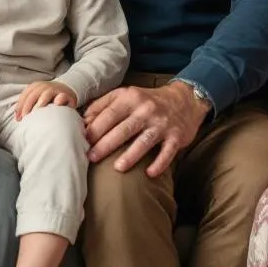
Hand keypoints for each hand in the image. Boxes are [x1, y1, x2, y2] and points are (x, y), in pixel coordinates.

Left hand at [14, 81, 76, 119]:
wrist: (68, 91)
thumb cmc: (49, 99)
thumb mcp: (38, 99)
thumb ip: (28, 106)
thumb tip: (17, 118)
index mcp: (36, 87)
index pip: (26, 95)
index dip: (20, 106)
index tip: (18, 118)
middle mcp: (45, 87)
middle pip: (34, 94)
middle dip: (28, 105)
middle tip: (25, 117)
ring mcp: (57, 90)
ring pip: (47, 93)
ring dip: (41, 101)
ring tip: (37, 110)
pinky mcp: (68, 95)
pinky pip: (63, 95)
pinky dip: (60, 98)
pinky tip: (56, 103)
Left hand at [82, 83, 208, 177]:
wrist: (184, 99)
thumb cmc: (147, 100)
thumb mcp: (125, 95)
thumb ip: (103, 105)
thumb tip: (83, 121)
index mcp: (131, 98)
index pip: (110, 114)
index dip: (95, 128)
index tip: (83, 141)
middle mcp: (146, 110)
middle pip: (123, 129)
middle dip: (106, 144)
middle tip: (91, 158)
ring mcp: (162, 123)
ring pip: (144, 141)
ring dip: (130, 155)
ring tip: (117, 168)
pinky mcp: (176, 136)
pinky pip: (167, 151)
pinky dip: (159, 163)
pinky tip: (149, 173)